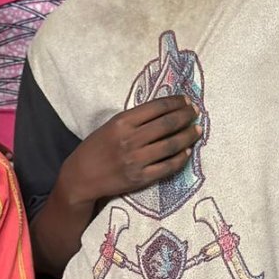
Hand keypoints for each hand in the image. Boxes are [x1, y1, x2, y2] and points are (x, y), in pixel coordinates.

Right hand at [59, 95, 199, 206]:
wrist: (81, 177)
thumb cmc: (95, 148)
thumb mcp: (110, 126)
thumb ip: (135, 119)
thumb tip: (165, 112)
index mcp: (122, 122)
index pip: (157, 107)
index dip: (175, 102)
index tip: (186, 100)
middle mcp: (130, 139)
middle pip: (168, 124)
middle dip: (186, 116)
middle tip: (196, 112)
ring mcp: (137, 160)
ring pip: (172, 145)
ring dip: (188, 135)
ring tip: (197, 130)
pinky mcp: (141, 178)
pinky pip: (168, 166)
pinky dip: (181, 158)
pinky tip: (187, 151)